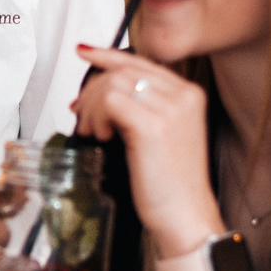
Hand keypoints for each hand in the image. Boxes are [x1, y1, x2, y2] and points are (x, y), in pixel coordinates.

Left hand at [72, 46, 225, 255]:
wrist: (185, 216)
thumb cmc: (171, 186)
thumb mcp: (160, 137)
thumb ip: (139, 109)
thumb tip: (101, 94)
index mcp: (188, 95)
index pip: (141, 62)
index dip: (108, 56)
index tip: (86, 53)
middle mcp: (182, 96)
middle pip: (123, 69)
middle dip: (93, 89)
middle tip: (82, 115)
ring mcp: (170, 109)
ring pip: (113, 82)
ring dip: (92, 106)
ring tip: (94, 131)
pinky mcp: (153, 125)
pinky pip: (110, 101)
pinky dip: (97, 116)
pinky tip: (102, 136)